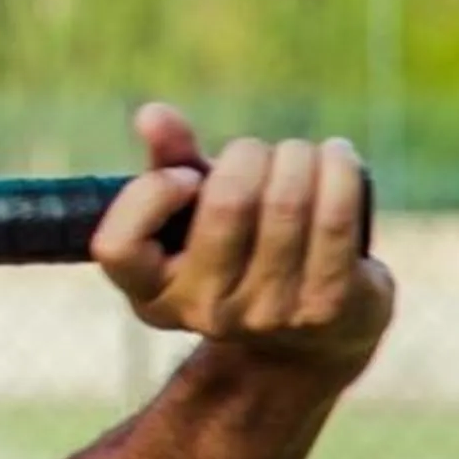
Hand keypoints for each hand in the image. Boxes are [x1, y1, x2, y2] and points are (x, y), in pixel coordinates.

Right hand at [92, 102, 392, 382]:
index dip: (151, 195)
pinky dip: (338, 172)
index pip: (119, 246)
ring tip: (301, 154)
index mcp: (152, 292)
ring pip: (286, 202)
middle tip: (257, 153)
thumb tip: (152, 114)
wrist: (304, 344)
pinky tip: (337, 158)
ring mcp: (268, 313)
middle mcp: (204, 311)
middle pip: (227, 203)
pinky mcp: (328, 305)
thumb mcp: (190, 216)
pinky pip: (334, 219)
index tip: (185, 178)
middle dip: (248, 155)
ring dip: (298, 157)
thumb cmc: (235, 256)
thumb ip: (166, 164)